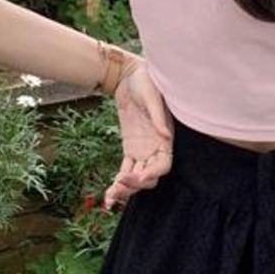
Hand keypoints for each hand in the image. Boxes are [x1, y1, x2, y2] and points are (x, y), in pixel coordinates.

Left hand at [104, 57, 174, 212]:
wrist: (131, 75)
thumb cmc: (148, 81)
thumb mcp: (153, 95)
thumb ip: (158, 116)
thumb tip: (165, 135)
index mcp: (165, 139)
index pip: (163, 165)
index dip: (152, 174)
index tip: (138, 177)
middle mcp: (155, 149)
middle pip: (150, 177)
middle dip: (136, 185)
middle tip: (119, 185)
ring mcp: (142, 151)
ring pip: (137, 178)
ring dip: (126, 190)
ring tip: (111, 197)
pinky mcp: (130, 149)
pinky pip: (126, 170)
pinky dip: (119, 184)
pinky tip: (110, 196)